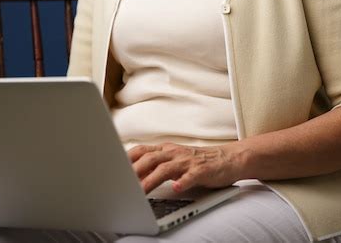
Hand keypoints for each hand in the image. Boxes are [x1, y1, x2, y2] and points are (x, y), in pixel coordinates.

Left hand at [128, 141, 242, 194]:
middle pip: (150, 158)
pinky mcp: (202, 170)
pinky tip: (177, 188)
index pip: (142, 150)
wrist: (229, 158)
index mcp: (167, 150)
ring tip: (141, 191)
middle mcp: (175, 153)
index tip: (112, 166)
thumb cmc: (199, 161)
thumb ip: (157, 165)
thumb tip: (134, 176)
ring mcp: (188, 161)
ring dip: (152, 179)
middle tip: (121, 182)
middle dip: (134, 170)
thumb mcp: (175, 160)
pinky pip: (191, 176)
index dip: (127, 158)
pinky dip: (183, 182)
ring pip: (166, 168)